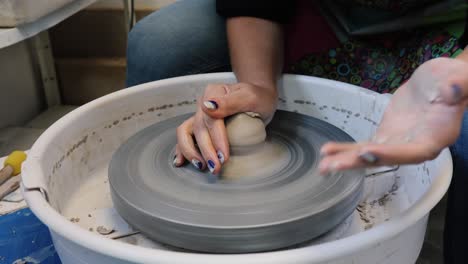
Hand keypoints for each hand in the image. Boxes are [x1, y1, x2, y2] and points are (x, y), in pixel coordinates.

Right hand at [174, 82, 276, 173]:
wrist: (260, 99)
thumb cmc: (258, 99)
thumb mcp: (250, 97)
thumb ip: (230, 101)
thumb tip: (208, 106)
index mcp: (213, 93)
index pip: (211, 119)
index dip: (216, 140)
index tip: (224, 156)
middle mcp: (203, 103)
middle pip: (198, 129)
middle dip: (206, 151)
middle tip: (216, 167)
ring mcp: (200, 115)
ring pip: (185, 133)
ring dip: (191, 151)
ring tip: (201, 166)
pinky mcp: (200, 125)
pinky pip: (185, 137)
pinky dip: (182, 150)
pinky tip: (182, 162)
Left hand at [319, 57, 467, 173]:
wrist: (441, 82)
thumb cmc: (453, 80)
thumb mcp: (458, 78)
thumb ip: (457, 86)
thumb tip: (455, 88)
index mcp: (435, 137)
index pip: (412, 151)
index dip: (390, 154)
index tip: (366, 152)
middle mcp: (415, 147)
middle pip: (385, 159)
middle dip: (358, 162)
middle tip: (333, 165)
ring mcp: (398, 144)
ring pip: (370, 156)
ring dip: (347, 160)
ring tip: (323, 165)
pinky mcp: (385, 137)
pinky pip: (364, 147)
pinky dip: (346, 149)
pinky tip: (327, 152)